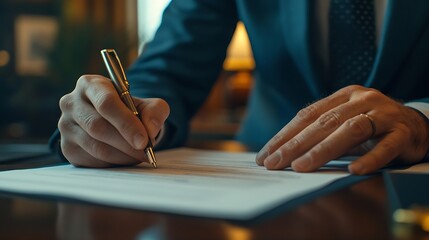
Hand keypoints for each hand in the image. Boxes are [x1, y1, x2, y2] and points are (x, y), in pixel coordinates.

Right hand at [58, 75, 169, 166]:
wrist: (113, 121)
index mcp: (90, 84)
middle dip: (126, 143)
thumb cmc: (129, 109)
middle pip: (98, 127)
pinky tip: (125, 158)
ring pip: (95, 147)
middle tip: (145, 152)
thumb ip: (155, 111)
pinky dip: (113, 163)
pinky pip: (91, 160)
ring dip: (122, 155)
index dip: (126, 123)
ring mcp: (65, 126)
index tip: (144, 140)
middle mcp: (71, 103)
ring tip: (139, 156)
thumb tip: (150, 128)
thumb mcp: (147, 105)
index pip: (106, 103)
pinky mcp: (67, 148)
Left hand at [256, 85, 428, 174]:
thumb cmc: (372, 127)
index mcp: (343, 96)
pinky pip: (386, 146)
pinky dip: (370, 158)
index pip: (307, 115)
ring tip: (301, 167)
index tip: (266, 154)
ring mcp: (384, 114)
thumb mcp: (344, 124)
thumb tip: (282, 153)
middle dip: (295, 144)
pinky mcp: (404, 132)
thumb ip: (321, 133)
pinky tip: (353, 170)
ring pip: (351, 130)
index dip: (285, 135)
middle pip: (324, 122)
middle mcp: (362, 99)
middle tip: (274, 163)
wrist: (416, 125)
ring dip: (323, 150)